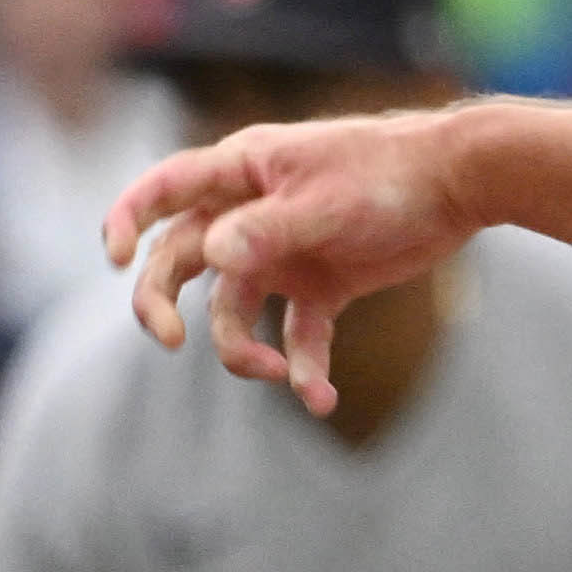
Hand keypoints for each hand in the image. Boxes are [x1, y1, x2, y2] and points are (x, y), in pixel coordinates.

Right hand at [108, 107, 491, 416]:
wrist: (461, 182)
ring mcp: (284, 253)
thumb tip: (211, 256)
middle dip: (162, 302)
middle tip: (168, 338)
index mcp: (240, 172)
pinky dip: (306, 368)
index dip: (126, 219)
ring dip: (244, 349)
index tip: (110, 258)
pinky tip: (321, 399)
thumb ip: (267, 229)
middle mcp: (251, 214)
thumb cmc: (387, 173)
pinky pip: (300, 335)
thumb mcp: (325, 201)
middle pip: (181, 262)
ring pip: (234, 311)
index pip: (163, 191)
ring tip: (280, 374)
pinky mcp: (324, 287)